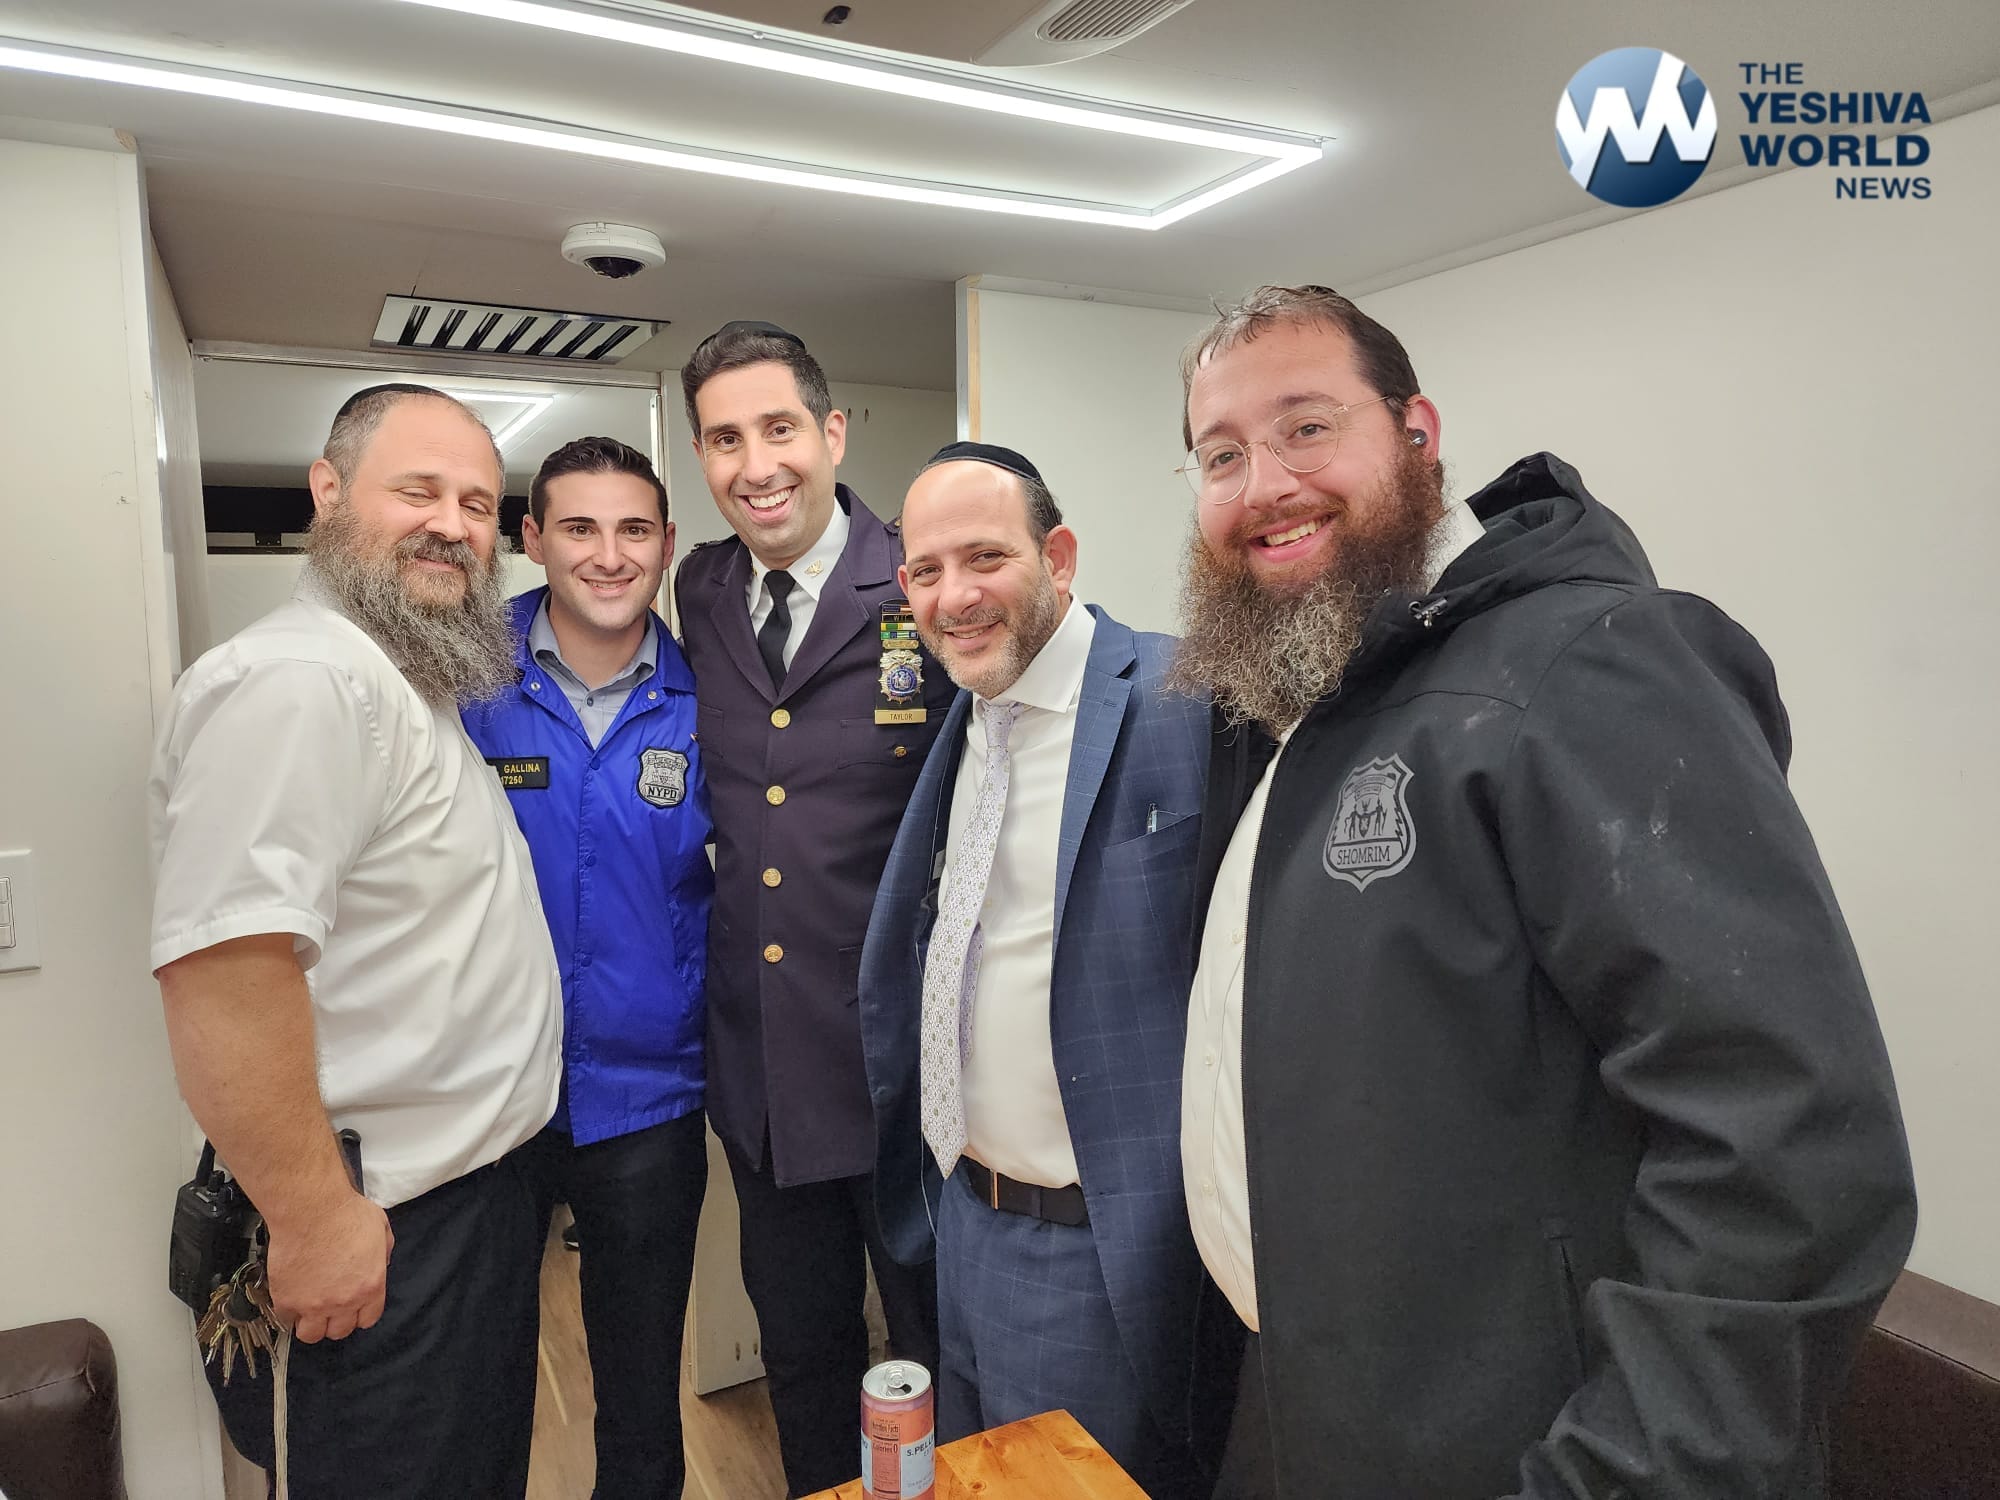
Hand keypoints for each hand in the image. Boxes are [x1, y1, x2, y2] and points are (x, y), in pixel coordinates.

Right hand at [265, 1191, 393, 1342]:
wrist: (311, 1209)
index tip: (353, 1308)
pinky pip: (286, 1320)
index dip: (360, 1314)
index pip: (368, 1319)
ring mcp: (314, 1304)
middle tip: (329, 1307)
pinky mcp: (287, 1300)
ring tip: (308, 1310)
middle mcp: (344, 1302)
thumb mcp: (381, 1228)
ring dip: (311, 1325)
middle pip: (340, 1331)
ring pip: (311, 1335)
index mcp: (371, 1286)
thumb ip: (384, 1251)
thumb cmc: (345, 1213)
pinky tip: (290, 1299)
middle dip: (336, 1321)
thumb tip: (381, 1261)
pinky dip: (287, 1313)